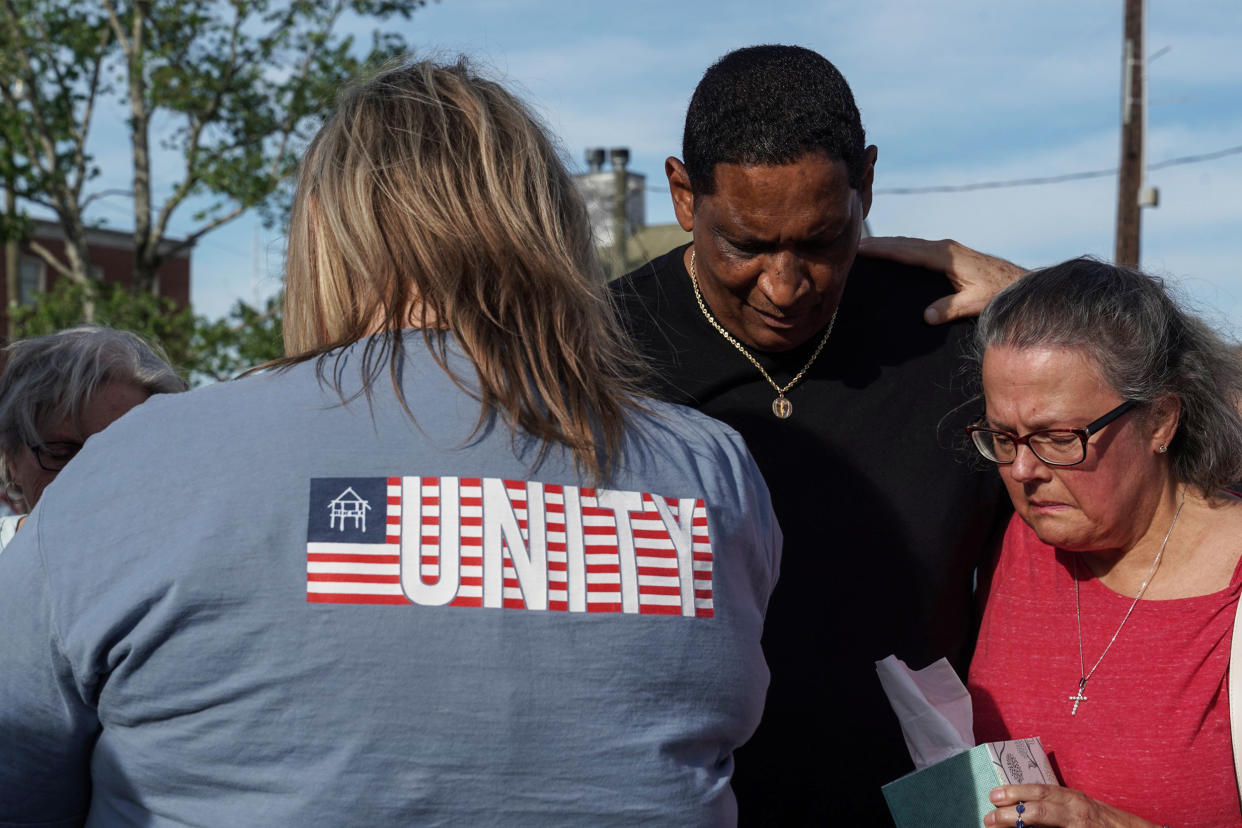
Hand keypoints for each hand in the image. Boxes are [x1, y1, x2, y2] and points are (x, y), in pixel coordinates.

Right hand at [856, 236, 1026, 324]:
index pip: (906, 251)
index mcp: (945, 256)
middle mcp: (944, 248)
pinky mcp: (949, 253)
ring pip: (909, 243)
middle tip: (851, 245)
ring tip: (864, 246)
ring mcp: (946, 248)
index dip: (882, 249)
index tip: (860, 248)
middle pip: (903, 242)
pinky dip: (899, 247)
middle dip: (877, 243)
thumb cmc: (999, 292)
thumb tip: (925, 317)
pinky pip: (917, 247)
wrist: (1018, 282)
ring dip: (887, 243)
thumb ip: (950, 308)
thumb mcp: (975, 303)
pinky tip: (891, 251)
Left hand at [984, 784, 1159, 827]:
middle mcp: (1076, 813)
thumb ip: (1054, 804)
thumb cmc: (1101, 819)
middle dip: (1011, 814)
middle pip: (1039, 811)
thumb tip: (1020, 804)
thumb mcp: (1078, 805)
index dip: (1015, 792)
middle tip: (989, 817)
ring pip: (1044, 826)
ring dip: (1019, 827)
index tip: (994, 795)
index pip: (1040, 792)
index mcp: (1073, 798)